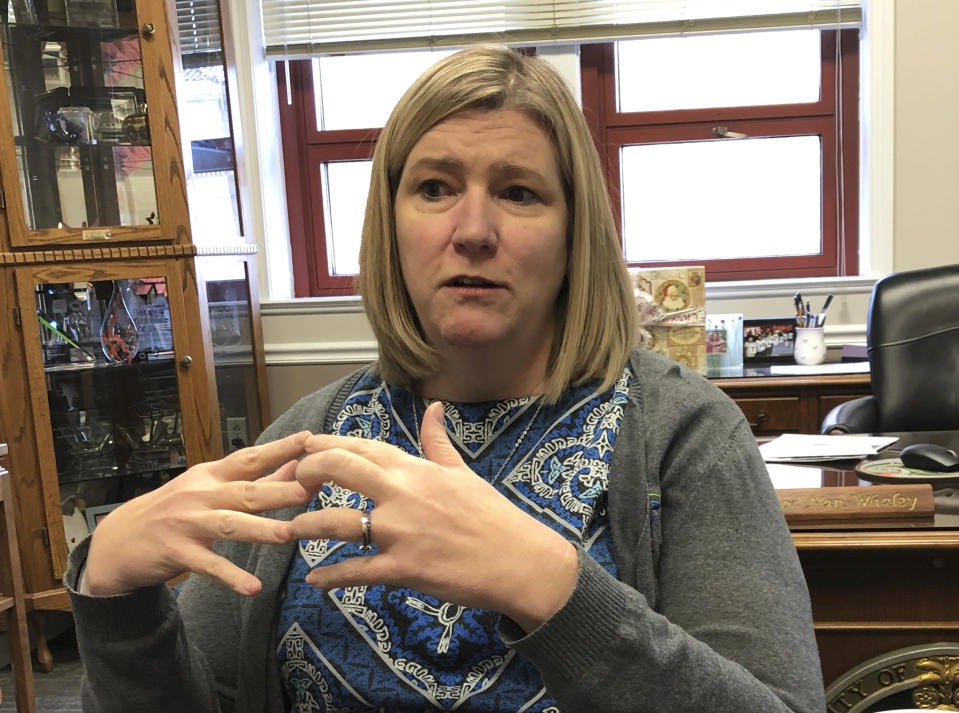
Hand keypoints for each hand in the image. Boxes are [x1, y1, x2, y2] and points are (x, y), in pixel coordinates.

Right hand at [84, 431, 313, 596]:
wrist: (119, 540)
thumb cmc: (175, 510)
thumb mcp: (209, 488)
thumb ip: (251, 480)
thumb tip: (295, 465)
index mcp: (211, 475)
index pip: (250, 458)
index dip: (279, 449)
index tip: (309, 440)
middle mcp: (201, 495)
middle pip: (245, 491)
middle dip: (278, 490)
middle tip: (310, 488)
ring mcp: (187, 523)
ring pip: (229, 525)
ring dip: (260, 529)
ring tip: (288, 535)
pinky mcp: (177, 553)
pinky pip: (209, 566)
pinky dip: (231, 577)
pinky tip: (253, 588)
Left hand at [291, 403, 577, 631]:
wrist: (519, 560)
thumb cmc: (492, 515)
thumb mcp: (463, 472)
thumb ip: (438, 441)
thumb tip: (433, 407)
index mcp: (415, 469)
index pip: (360, 446)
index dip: (326, 444)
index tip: (303, 446)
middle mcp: (402, 494)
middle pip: (339, 470)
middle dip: (306, 472)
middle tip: (291, 484)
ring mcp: (400, 532)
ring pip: (336, 523)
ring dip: (305, 527)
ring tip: (289, 531)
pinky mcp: (403, 569)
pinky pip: (356, 572)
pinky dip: (331, 577)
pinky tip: (315, 580)